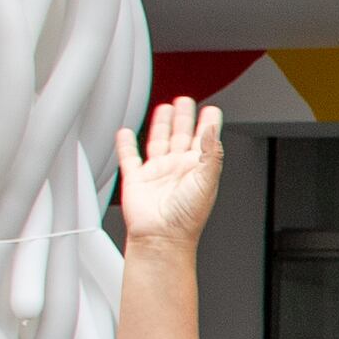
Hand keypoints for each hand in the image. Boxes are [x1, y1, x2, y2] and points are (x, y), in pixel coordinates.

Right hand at [116, 94, 222, 250]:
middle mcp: (178, 168)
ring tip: (165, 108)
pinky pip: (130, 157)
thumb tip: (212, 129)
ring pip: (159, 141)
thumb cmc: (187, 218)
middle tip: (186, 100)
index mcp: (197, 168)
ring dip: (161, 124)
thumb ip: (211, 153)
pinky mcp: (137, 179)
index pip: (205, 139)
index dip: (208, 124)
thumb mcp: (207, 182)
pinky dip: (126, 144)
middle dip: (184, 117)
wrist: (161, 238)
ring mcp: (157, 173)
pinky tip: (126, 132)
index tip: (212, 110)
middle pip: (181, 135)